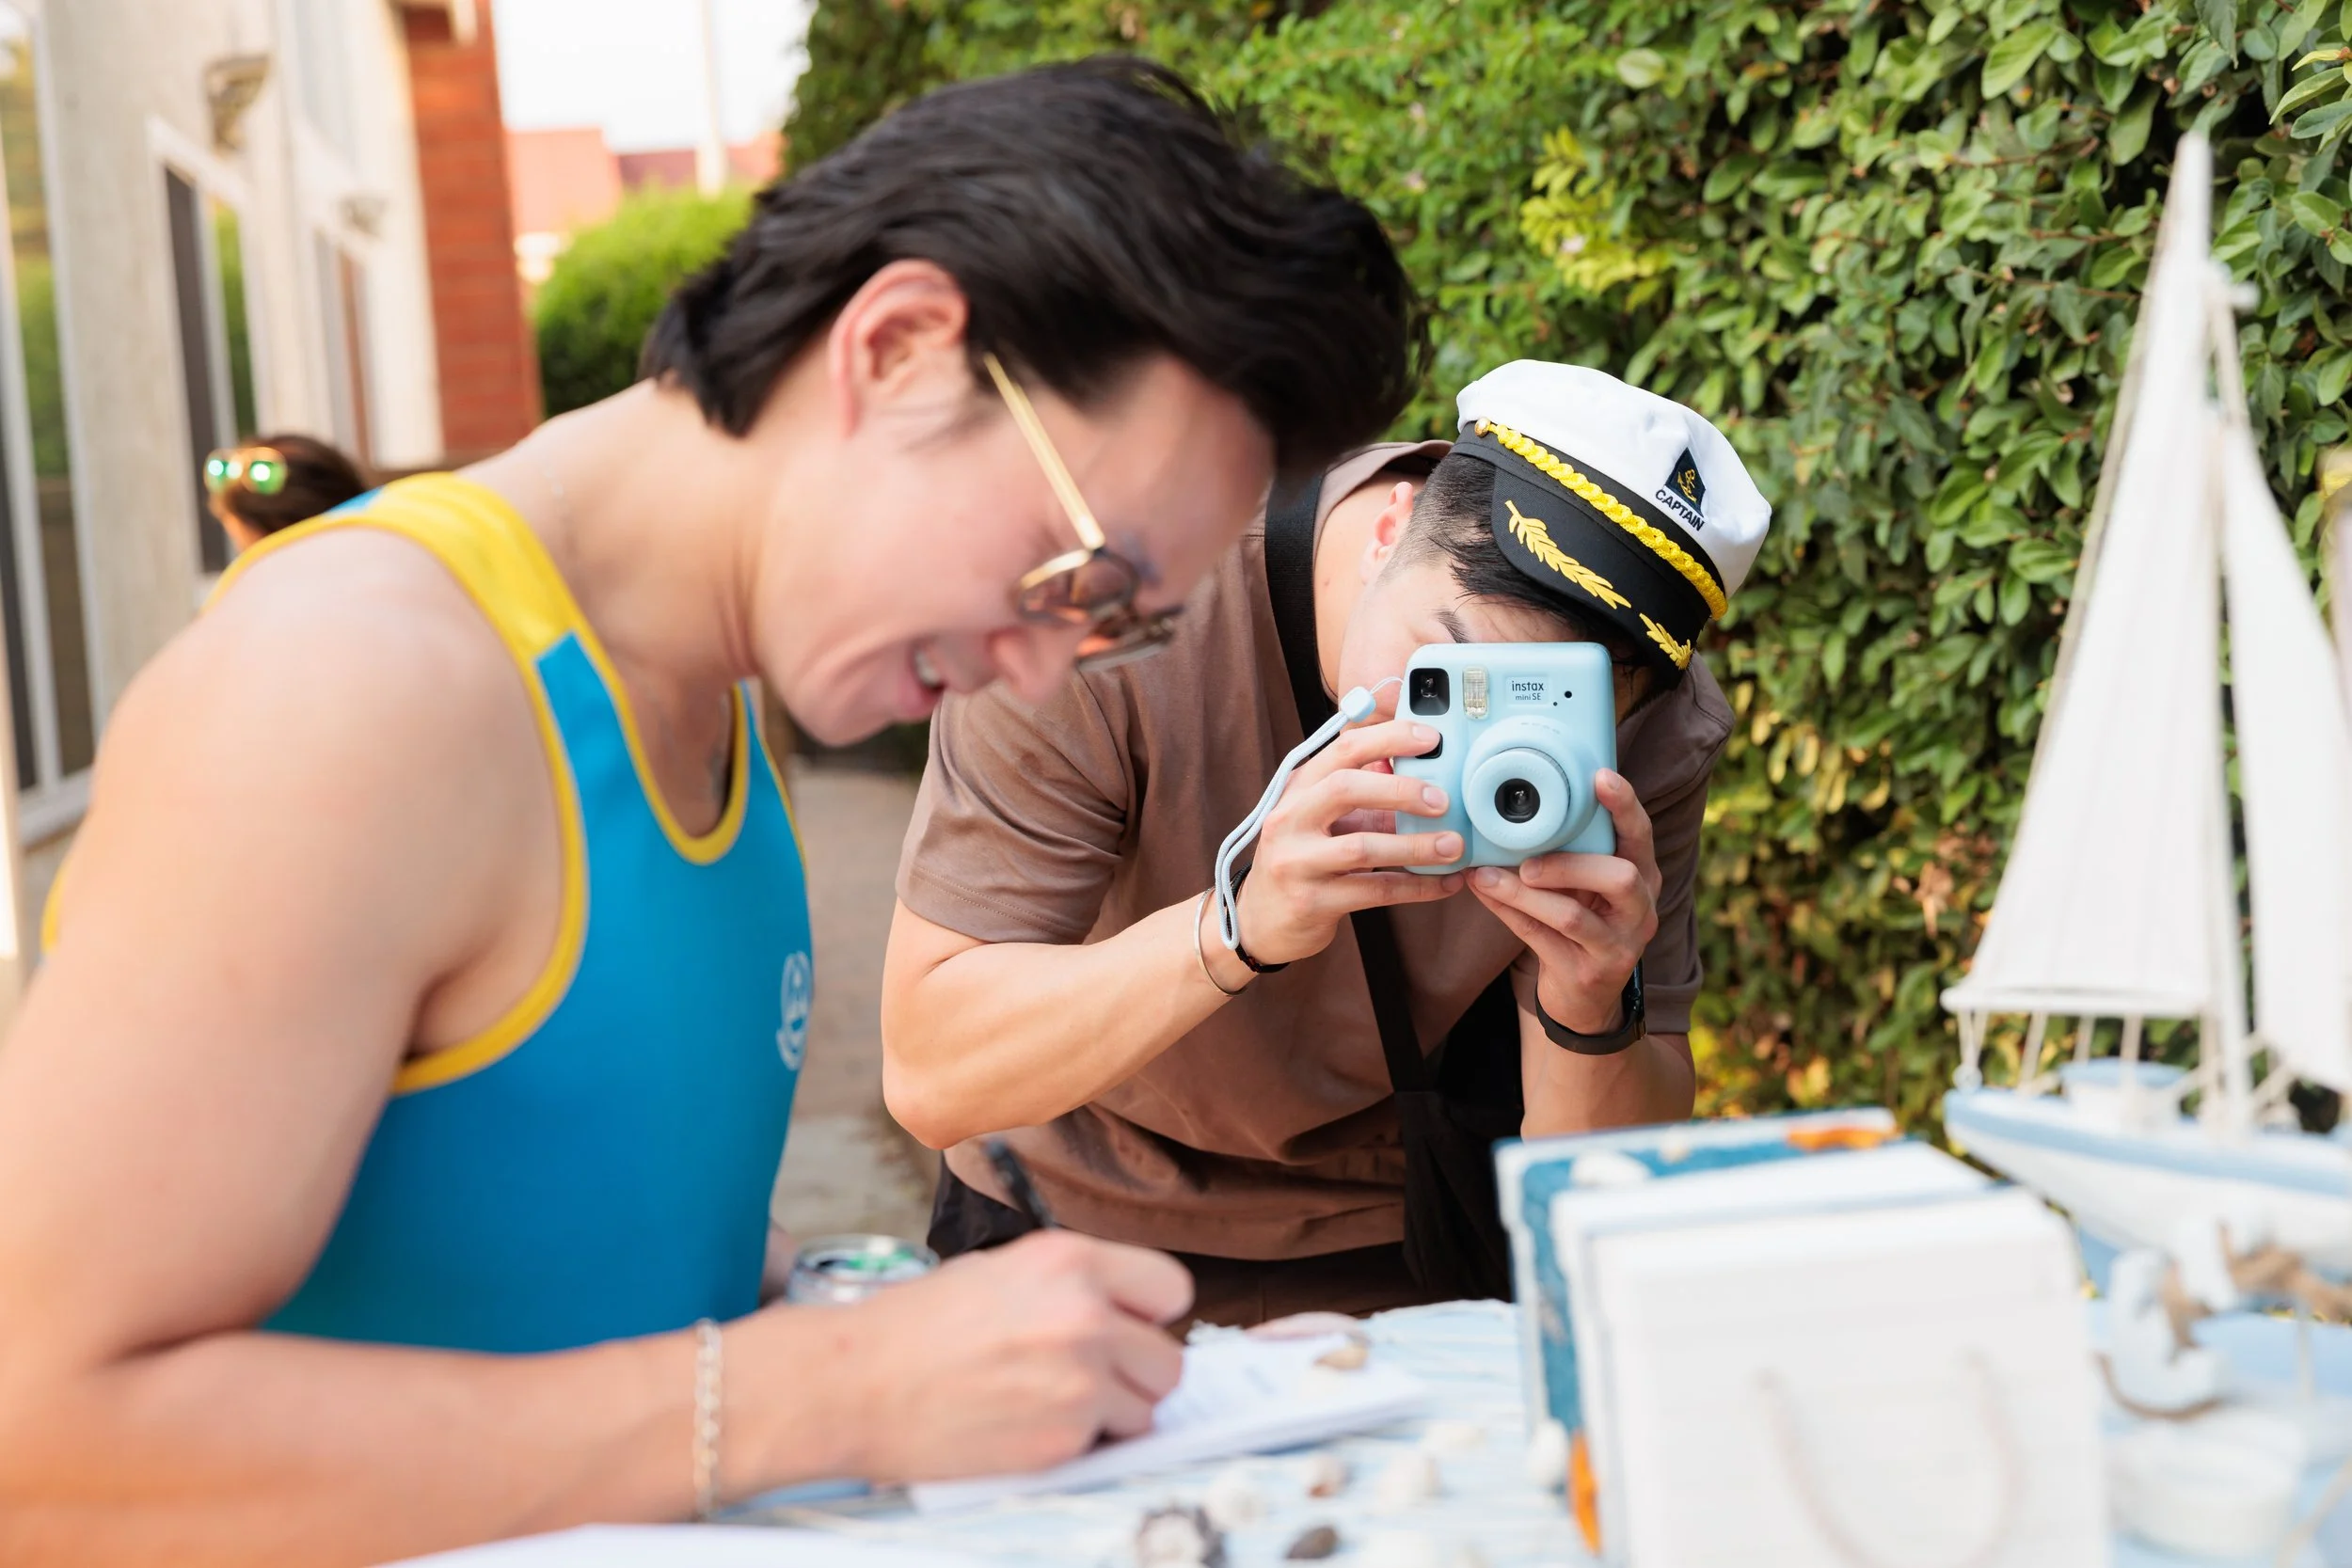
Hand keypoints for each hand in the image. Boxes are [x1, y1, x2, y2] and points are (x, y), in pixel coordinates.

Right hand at [822, 1231, 1192, 1482]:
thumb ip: (1070, 1288)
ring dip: (1113, 1415)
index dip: (1149, 1316)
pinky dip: (1077, 1445)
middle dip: (1135, 1375)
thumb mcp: (1001, 1272)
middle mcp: (1085, 1314)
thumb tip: (1121, 1318)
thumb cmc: (914, 1328)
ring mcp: (1080, 1379)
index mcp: (1070, 1260)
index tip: (1130, 1330)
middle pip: (1169, 1360)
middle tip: (1089, 1378)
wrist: (853, 1382)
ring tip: (1052, 1404)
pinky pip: (1106, 1446)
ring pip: (1148, 1409)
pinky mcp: (1064, 1438)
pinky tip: (1027, 1426)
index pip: (1171, 1289)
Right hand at [1234, 718, 1466, 965]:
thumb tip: (1425, 774)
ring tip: (1454, 847)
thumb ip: (1367, 796)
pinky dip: (1416, 886)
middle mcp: (1290, 819)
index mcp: (1297, 788)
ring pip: (1362, 848)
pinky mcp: (1311, 902)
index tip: (1431, 738)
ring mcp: (1296, 861)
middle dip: (1401, 789)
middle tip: (1444, 801)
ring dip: (1415, 847)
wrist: (1261, 919)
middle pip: (1346, 788)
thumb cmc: (1302, 859)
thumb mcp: (1325, 819)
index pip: (1343, 749)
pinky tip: (1445, 884)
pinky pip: (1374, 891)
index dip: (1390, 738)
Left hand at [1468, 770, 1659, 1033]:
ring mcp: (1618, 946)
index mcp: (1643, 877)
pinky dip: (1510, 914)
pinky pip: (1544, 940)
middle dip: (1571, 864)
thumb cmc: (1581, 924)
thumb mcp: (1585, 885)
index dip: (1625, 806)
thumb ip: (1567, 850)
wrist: (1584, 998)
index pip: (1642, 836)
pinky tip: (1484, 894)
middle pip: (1622, 878)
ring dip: (1526, 895)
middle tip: (1527, 863)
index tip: (1600, 777)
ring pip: (1574, 916)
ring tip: (1488, 877)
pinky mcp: (1589, 974)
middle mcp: (1640, 911)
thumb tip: (1507, 805)